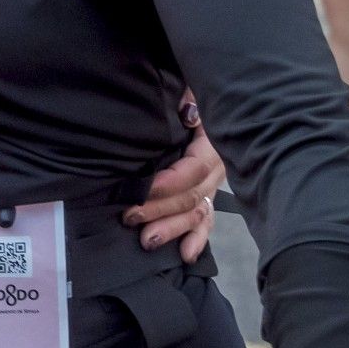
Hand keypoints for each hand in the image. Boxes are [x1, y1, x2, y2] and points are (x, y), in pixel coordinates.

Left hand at [125, 96, 223, 262]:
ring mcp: (213, 187)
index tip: (141, 188)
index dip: (168, 182)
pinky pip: (206, 222)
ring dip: (173, 229)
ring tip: (147, 240)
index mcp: (212, 146)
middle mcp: (216, 170)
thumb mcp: (193, 92)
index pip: (192, 170)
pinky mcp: (208, 197)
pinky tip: (186, 255)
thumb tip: (187, 113)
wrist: (219, 106)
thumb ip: (189, 100)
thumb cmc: (193, 97)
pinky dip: (197, 239)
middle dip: (159, 210)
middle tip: (129, 217)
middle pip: (191, 197)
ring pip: (196, 213)